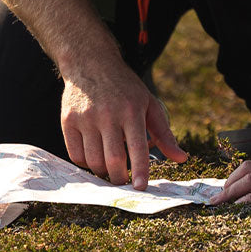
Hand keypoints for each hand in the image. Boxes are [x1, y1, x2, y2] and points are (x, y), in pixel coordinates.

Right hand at [60, 60, 187, 189]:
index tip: (142, 188)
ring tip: (110, 166)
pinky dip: (86, 163)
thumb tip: (182, 159)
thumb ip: (164, 134)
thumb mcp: (149, 104)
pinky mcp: (68, 121)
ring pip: (93, 161)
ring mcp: (86, 118)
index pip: (137, 147)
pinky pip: (76, 156)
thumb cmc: (126, 88)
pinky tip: (94, 155)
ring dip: (103, 172)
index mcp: (132, 110)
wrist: (91, 64)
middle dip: (120, 178)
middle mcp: (108, 114)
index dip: (140, 170)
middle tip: (124, 181)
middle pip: (113, 160)